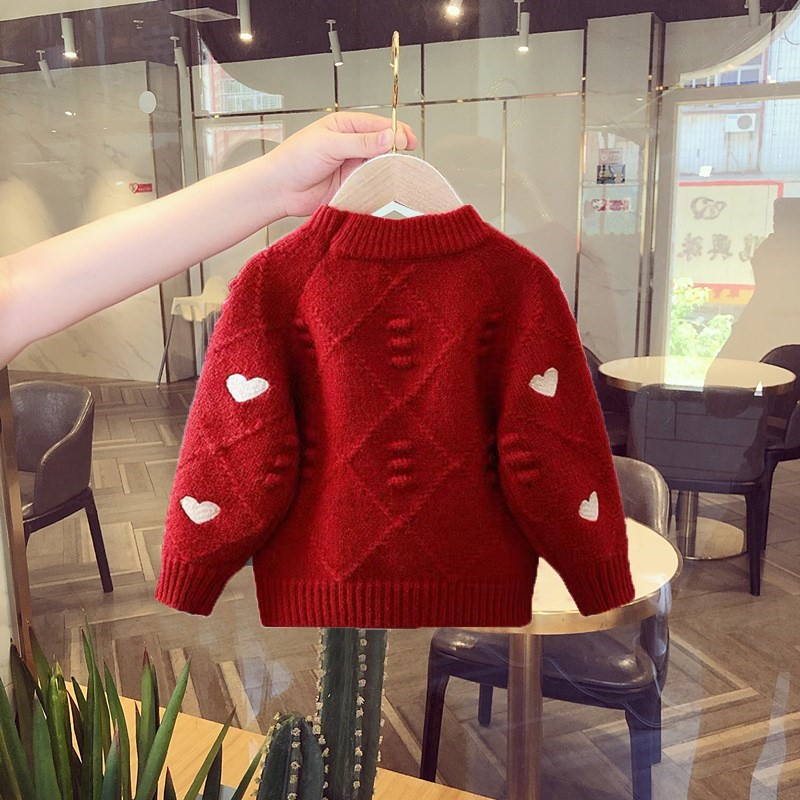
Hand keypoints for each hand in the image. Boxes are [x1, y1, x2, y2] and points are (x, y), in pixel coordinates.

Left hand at [267, 112, 417, 217]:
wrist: (280, 190)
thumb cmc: (294, 160)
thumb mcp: (329, 144)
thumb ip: (361, 142)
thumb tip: (389, 136)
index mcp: (344, 126)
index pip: (377, 125)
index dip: (395, 131)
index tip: (407, 141)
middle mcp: (350, 145)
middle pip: (382, 145)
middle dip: (396, 150)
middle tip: (407, 158)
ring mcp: (351, 166)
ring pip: (379, 165)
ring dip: (388, 169)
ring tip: (398, 173)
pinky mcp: (351, 185)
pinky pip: (371, 184)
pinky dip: (379, 185)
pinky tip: (385, 186)